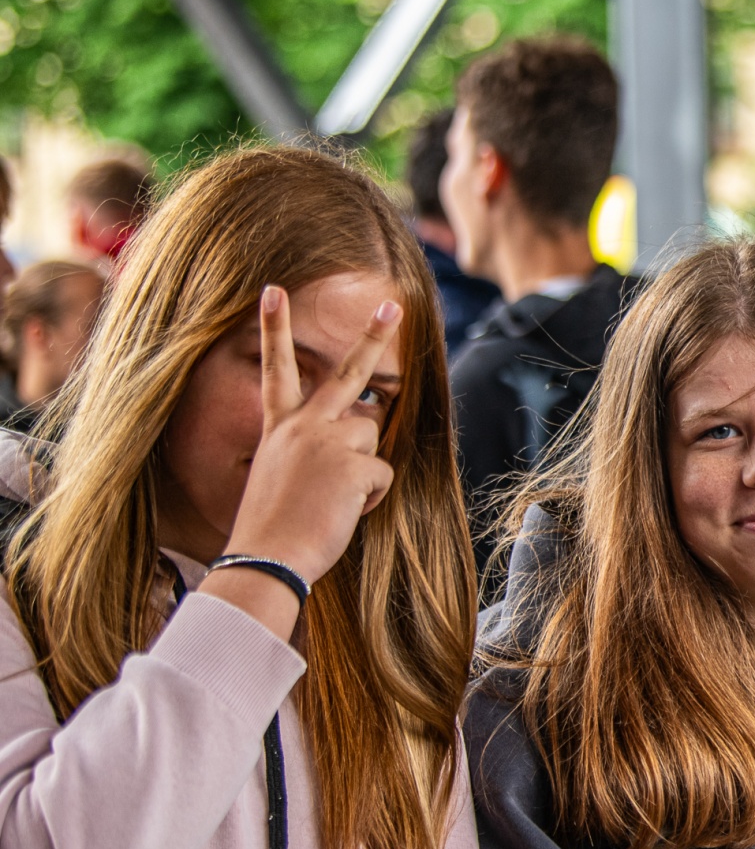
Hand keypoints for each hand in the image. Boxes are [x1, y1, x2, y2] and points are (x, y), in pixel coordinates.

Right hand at [221, 286, 399, 583]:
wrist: (266, 558)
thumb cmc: (273, 526)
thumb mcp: (281, 473)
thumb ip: (313, 445)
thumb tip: (364, 425)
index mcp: (278, 427)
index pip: (276, 369)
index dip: (273, 328)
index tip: (272, 291)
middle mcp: (302, 425)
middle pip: (347, 373)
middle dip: (372, 336)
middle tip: (393, 305)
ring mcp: (327, 440)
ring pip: (372, 435)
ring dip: (365, 468)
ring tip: (332, 498)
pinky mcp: (352, 463)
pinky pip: (382, 473)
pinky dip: (370, 497)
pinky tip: (341, 511)